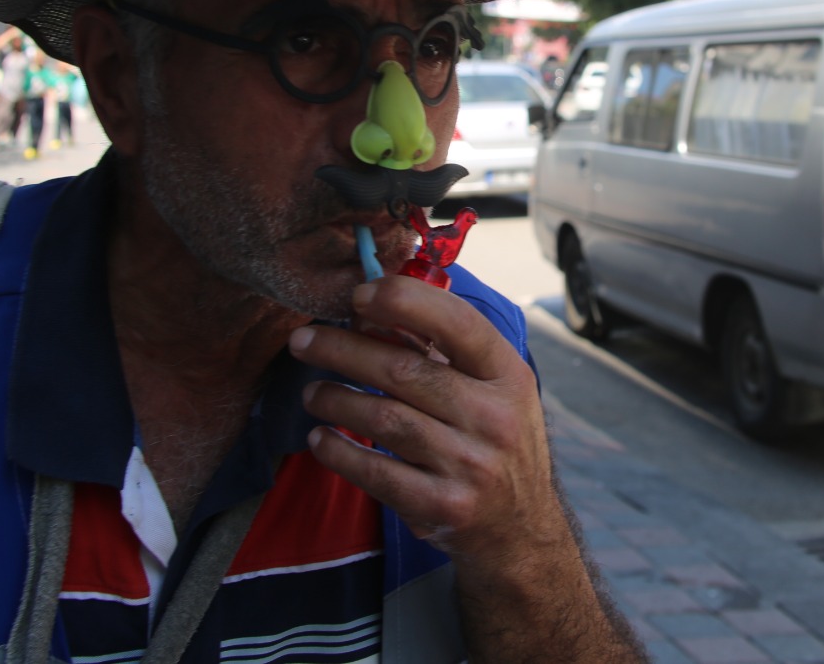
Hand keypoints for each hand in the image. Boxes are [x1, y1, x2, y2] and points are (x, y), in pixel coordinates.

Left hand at [287, 277, 645, 660]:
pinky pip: (376, 472)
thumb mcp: (493, 389)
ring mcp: (470, 465)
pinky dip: (339, 451)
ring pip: (384, 419)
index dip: (404, 301)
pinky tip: (320, 439)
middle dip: (342, 349)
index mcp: (509, 375)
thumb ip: (445, 351)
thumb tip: (372, 308)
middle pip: (404, 371)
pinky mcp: (443, 507)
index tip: (358, 294)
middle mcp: (494, 418)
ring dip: (335, 399)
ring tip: (312, 392)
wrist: (520, 529)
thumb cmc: (494, 441)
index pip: (458, 323)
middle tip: (303, 338)